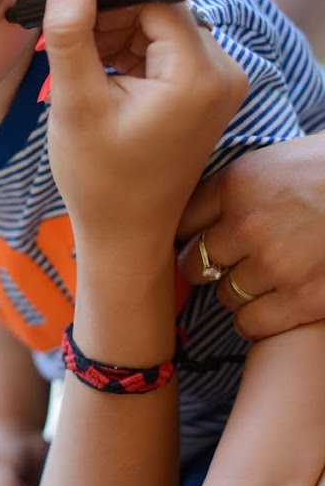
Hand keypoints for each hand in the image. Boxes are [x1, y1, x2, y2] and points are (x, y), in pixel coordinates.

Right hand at [42, 0, 248, 256]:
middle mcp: (222, 73)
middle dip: (105, 13)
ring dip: (110, 33)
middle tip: (54, 31)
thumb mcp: (76, 102)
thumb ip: (71, 32)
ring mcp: (217, 83)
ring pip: (156, 27)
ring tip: (68, 61)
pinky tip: (93, 75)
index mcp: (199, 75)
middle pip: (159, 9)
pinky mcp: (203, 92)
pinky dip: (125, 52)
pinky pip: (161, 50)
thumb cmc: (100, 180)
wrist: (124, 237)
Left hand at [177, 135, 324, 338]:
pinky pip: (250, 324)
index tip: (194, 242)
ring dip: (239, 293)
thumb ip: (235, 188)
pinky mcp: (303, 298)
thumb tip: (197, 217)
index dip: (185, 236)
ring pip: (224, 296)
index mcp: (238, 184)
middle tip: (231, 264)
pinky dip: (256, 320)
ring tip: (266, 279)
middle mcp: (248, 224)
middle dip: (209, 267)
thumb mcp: (275, 162)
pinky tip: (273, 305)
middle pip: (194, 263)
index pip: (182, 222)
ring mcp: (274, 264)